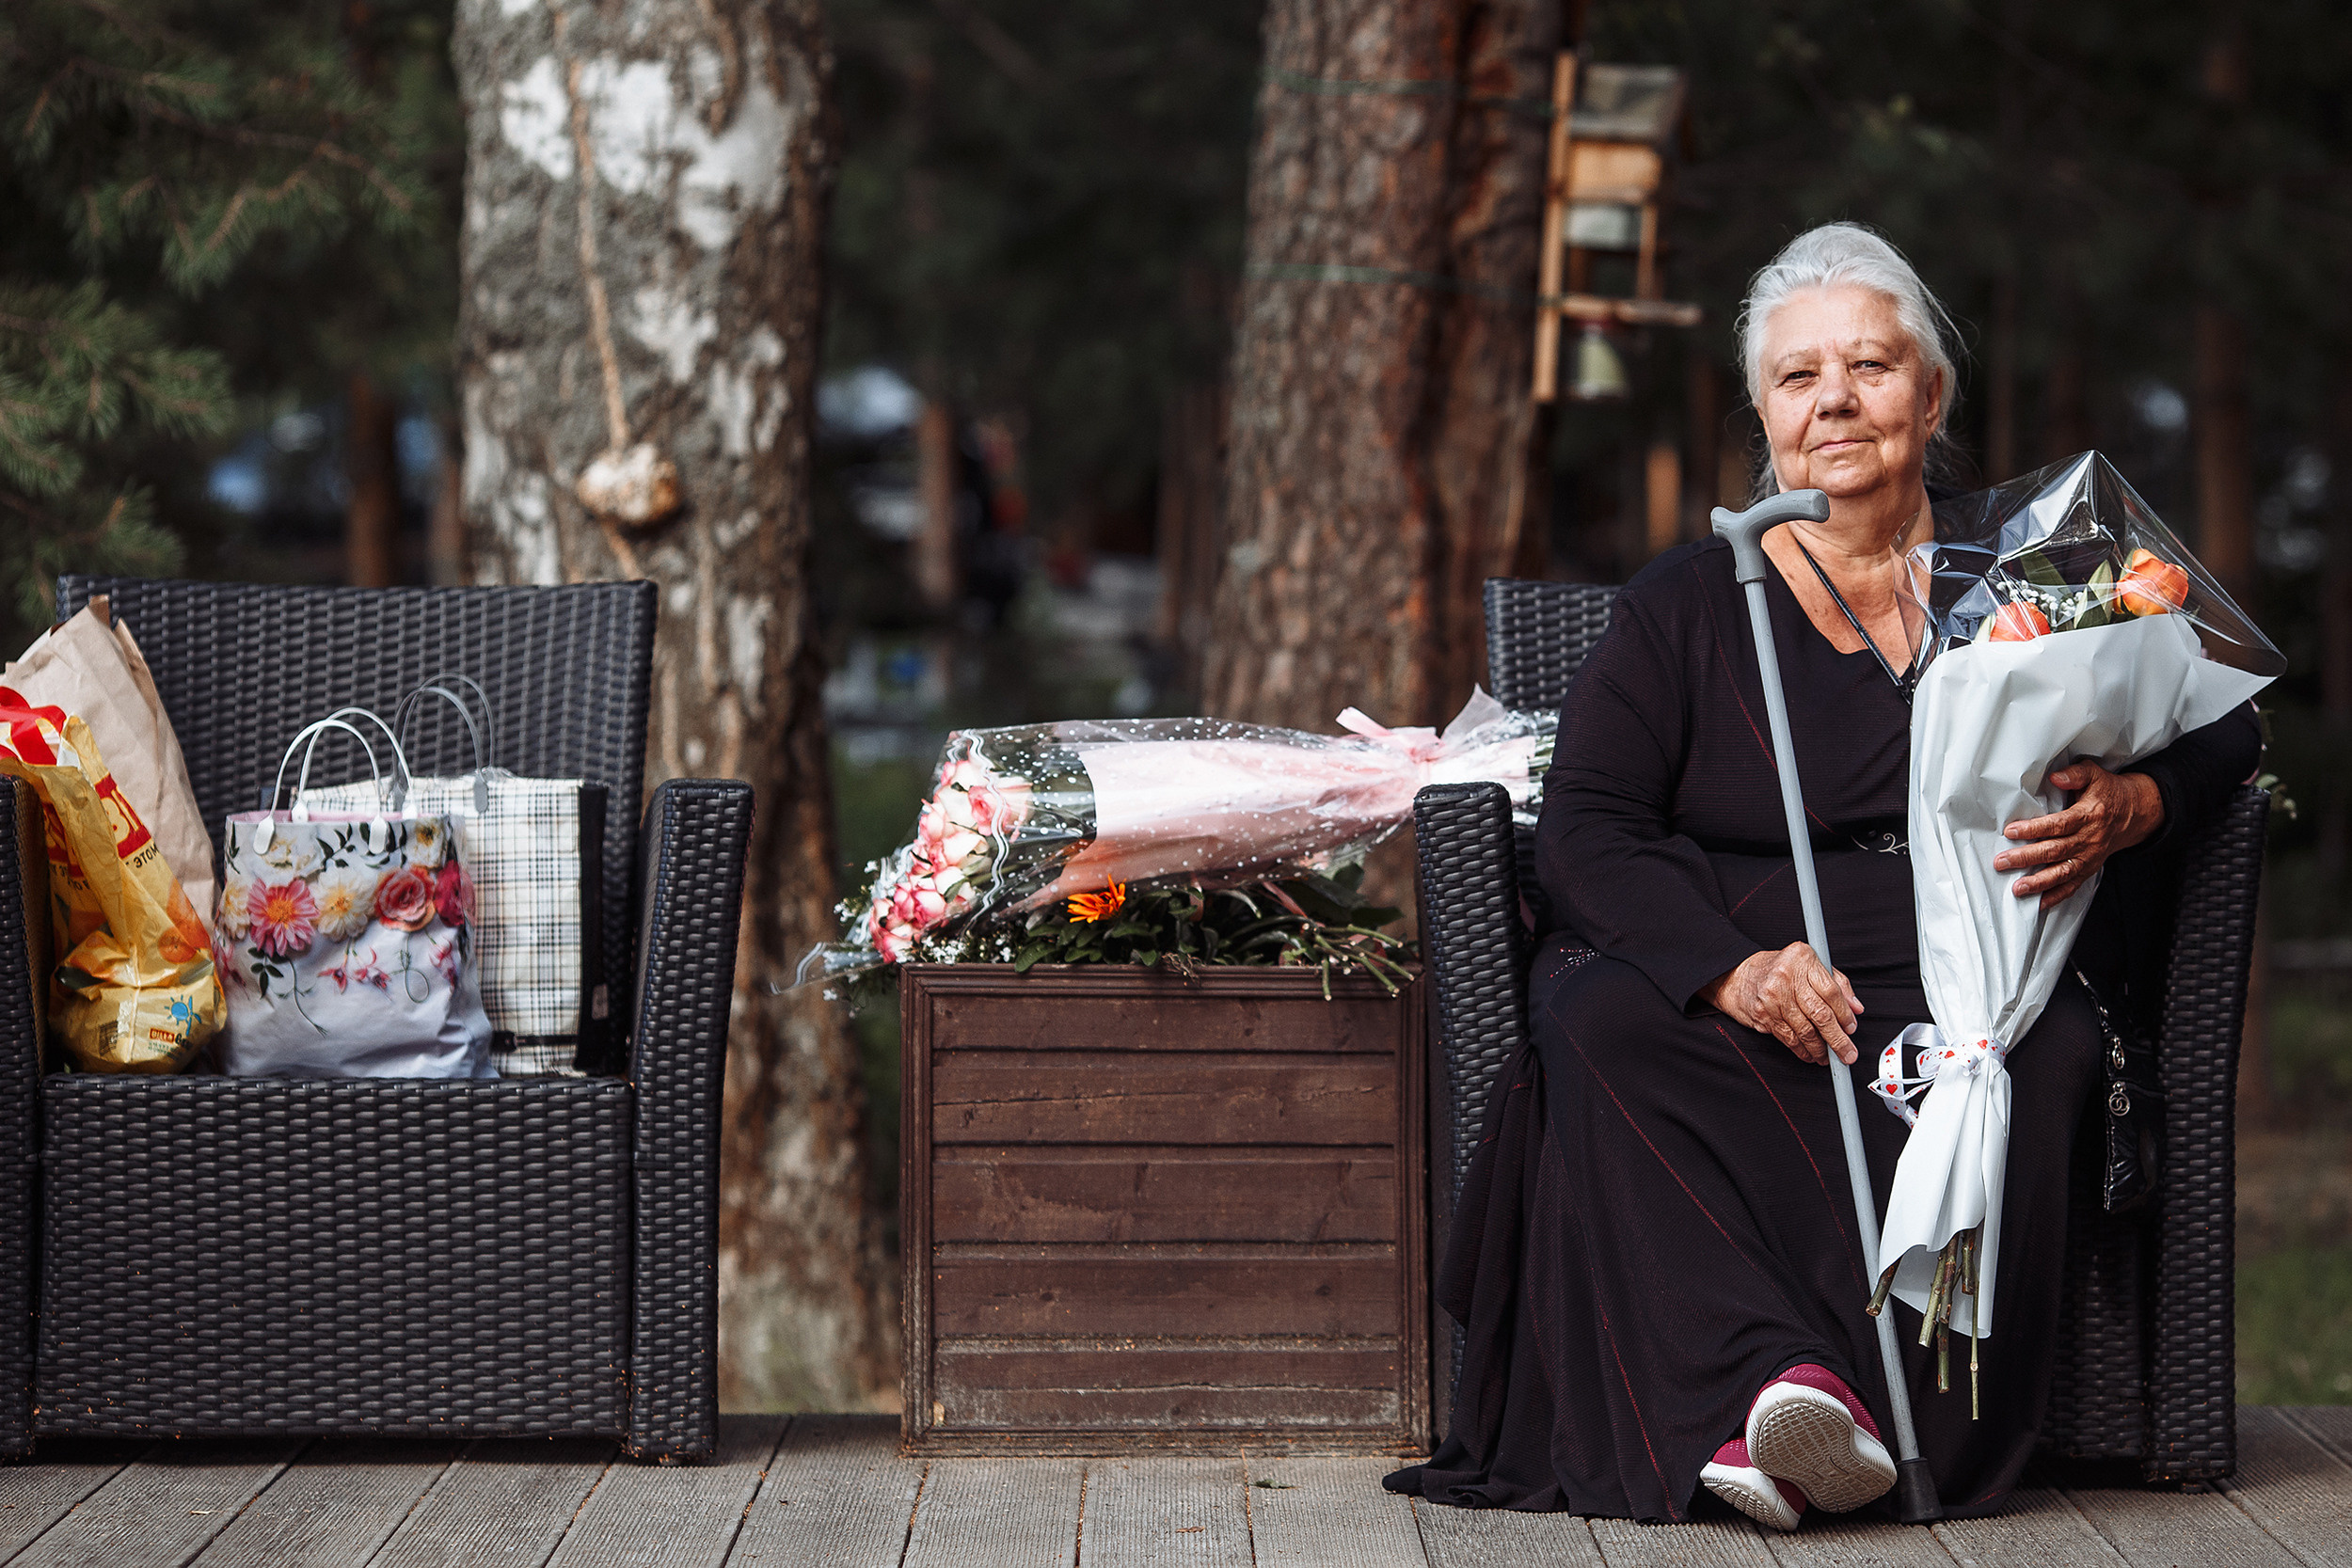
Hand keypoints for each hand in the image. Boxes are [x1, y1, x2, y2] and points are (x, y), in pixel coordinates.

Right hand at [1702, 943, 1864, 1065]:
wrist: (1736, 975)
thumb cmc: (1777, 969)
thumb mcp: (1808, 964)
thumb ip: (1836, 982)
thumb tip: (1855, 1008)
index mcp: (1802, 958)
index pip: (1831, 991)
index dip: (1844, 1014)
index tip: (1851, 1028)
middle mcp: (1786, 976)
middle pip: (1820, 1014)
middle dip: (1837, 1039)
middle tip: (1847, 1053)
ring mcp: (1772, 997)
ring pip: (1804, 1031)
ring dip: (1820, 1049)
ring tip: (1829, 1056)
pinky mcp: (1763, 1015)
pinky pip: (1788, 1038)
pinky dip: (1802, 1050)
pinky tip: (1810, 1054)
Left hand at [1995, 761, 2163, 908]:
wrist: (2135, 813)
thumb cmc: (2109, 792)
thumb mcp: (2095, 775)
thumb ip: (2076, 774)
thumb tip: (2056, 777)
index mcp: (2088, 815)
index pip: (2058, 824)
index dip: (2034, 829)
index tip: (2011, 832)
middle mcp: (2089, 839)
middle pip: (2055, 851)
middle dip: (2027, 858)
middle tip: (2002, 862)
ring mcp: (2090, 857)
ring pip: (2063, 872)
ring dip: (2039, 882)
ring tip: (2017, 888)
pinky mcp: (2090, 868)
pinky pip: (2073, 885)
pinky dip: (2056, 896)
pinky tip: (2039, 903)